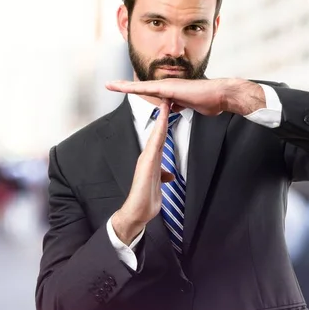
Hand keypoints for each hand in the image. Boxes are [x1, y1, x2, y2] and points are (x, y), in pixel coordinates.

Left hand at [106, 78, 264, 115]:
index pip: (151, 92)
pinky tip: (120, 87)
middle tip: (110, 85)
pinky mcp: (166, 88)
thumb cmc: (210, 101)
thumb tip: (174, 107)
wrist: (220, 95)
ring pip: (140, 86)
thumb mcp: (192, 106)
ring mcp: (166, 86)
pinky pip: (144, 88)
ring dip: (124, 86)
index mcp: (172, 92)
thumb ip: (181, 105)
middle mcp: (167, 86)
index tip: (128, 91)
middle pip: (142, 87)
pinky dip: (131, 87)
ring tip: (109, 85)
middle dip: (126, 86)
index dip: (138, 90)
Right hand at [111, 100, 174, 244]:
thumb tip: (169, 175)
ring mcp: (146, 160)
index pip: (160, 137)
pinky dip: (158, 135)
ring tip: (165, 105)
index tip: (171, 107)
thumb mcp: (159, 185)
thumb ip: (163, 176)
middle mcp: (147, 157)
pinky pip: (153, 148)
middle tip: (167, 96)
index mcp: (151, 159)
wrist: (137, 213)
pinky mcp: (145, 166)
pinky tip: (162, 127)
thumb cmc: (147, 199)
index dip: (165, 122)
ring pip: (155, 136)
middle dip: (163, 115)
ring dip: (161, 121)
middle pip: (157, 132)